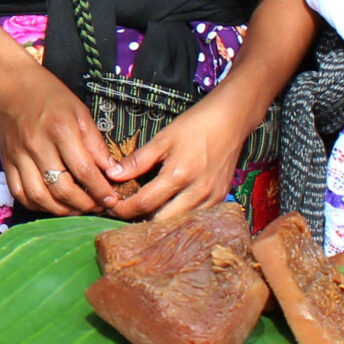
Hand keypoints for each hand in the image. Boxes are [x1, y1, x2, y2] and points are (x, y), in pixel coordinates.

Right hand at [0, 61, 123, 214]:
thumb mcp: (79, 111)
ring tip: (77, 209)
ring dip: (62, 210)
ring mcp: (19, 156)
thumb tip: (112, 171)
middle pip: (62, 188)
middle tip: (97, 207)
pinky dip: (38, 205)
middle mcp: (37, 145)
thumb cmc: (48, 94)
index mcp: (60, 129)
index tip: (112, 199)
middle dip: (84, 204)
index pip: (84, 170)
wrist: (10, 84)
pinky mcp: (6, 162)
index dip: (100, 189)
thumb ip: (96, 143)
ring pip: (40, 196)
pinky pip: (20, 193)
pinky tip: (52, 203)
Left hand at [103, 92, 258, 220]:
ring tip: (145, 211)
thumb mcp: (162, 139)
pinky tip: (169, 209)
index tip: (112, 207)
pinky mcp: (221, 198)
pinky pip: (196, 217)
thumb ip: (137, 161)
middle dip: (140, 219)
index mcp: (178, 175)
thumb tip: (114, 175)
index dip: (124, 208)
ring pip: (180, 223)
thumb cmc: (197, 125)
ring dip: (160, 221)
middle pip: (161, 221)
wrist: (231, 120)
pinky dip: (180, 217)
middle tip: (126, 211)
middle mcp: (197, 192)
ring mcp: (211, 198)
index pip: (144, 203)